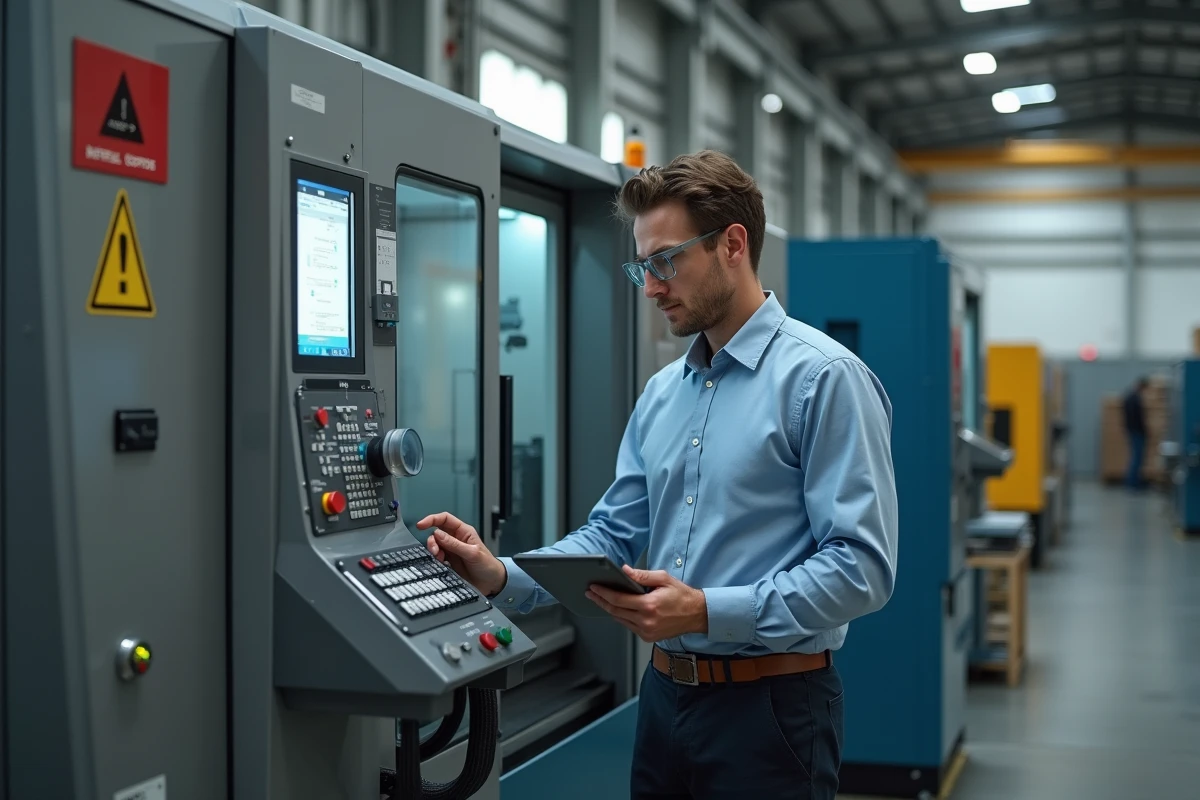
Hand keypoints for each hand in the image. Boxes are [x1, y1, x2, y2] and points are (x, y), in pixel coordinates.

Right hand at [415, 512, 507, 596]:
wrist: (491, 583)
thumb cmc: (487, 565)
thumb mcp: (472, 553)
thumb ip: (454, 544)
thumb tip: (437, 534)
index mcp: (463, 532)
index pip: (445, 519)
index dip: (432, 519)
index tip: (421, 525)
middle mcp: (456, 540)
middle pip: (436, 533)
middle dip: (432, 541)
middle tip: (435, 551)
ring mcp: (451, 551)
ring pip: (435, 546)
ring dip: (434, 552)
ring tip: (439, 560)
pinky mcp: (448, 563)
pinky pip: (436, 559)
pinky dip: (435, 561)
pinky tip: (441, 566)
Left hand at [586, 566, 708, 642]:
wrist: (697, 614)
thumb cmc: (682, 596)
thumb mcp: (664, 579)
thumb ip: (642, 576)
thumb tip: (625, 571)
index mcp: (649, 605)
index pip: (618, 599)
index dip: (603, 593)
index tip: (594, 588)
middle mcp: (646, 621)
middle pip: (615, 611)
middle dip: (601, 601)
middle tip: (591, 593)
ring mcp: (647, 631)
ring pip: (620, 620)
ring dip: (610, 609)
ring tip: (601, 599)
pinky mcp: (648, 637)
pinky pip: (629, 626)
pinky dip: (622, 617)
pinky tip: (618, 608)